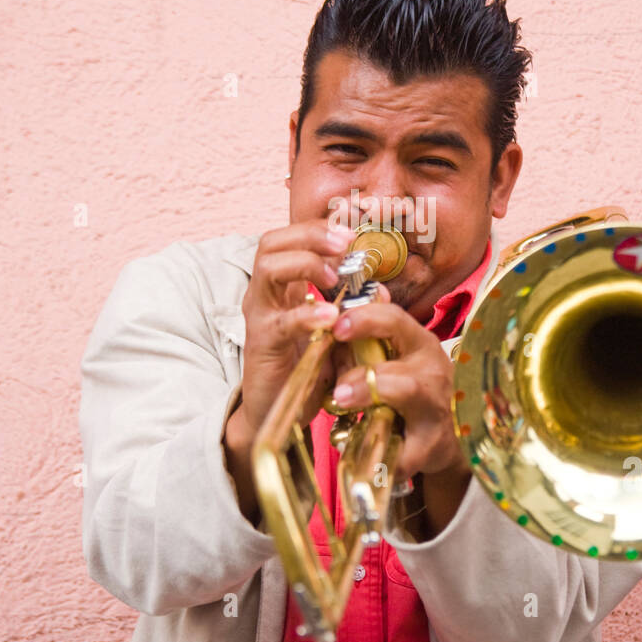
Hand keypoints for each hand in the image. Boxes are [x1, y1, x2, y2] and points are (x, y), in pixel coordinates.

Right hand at [228, 219, 357, 448]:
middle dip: (310, 237)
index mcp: (281, 287)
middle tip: (344, 246)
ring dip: (306, 265)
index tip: (350, 236)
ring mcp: (260, 317)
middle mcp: (264, 295)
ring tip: (335, 279)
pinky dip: (307, 314)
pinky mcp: (262, 345)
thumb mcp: (335, 332)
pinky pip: (281, 321)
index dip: (317, 230)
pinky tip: (331, 317)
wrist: (278, 411)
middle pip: (271, 243)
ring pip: (268, 269)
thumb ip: (352, 309)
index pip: (288, 239)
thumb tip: (381, 289)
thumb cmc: (307, 367)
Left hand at [325, 282, 472, 486]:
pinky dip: (378, 459)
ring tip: (342, 405)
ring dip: (370, 401)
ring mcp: (435, 411)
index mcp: (421, 346)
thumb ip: (383, 330)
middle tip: (337, 387)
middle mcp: (432, 374)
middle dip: (365, 377)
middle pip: (403, 371)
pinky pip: (402, 454)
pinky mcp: (430, 447)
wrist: (455, 433)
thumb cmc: (420, 387)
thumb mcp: (406, 354)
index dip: (364, 320)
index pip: (396, 321)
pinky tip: (358, 456)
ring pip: (408, 400)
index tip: (336, 327)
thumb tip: (374, 290)